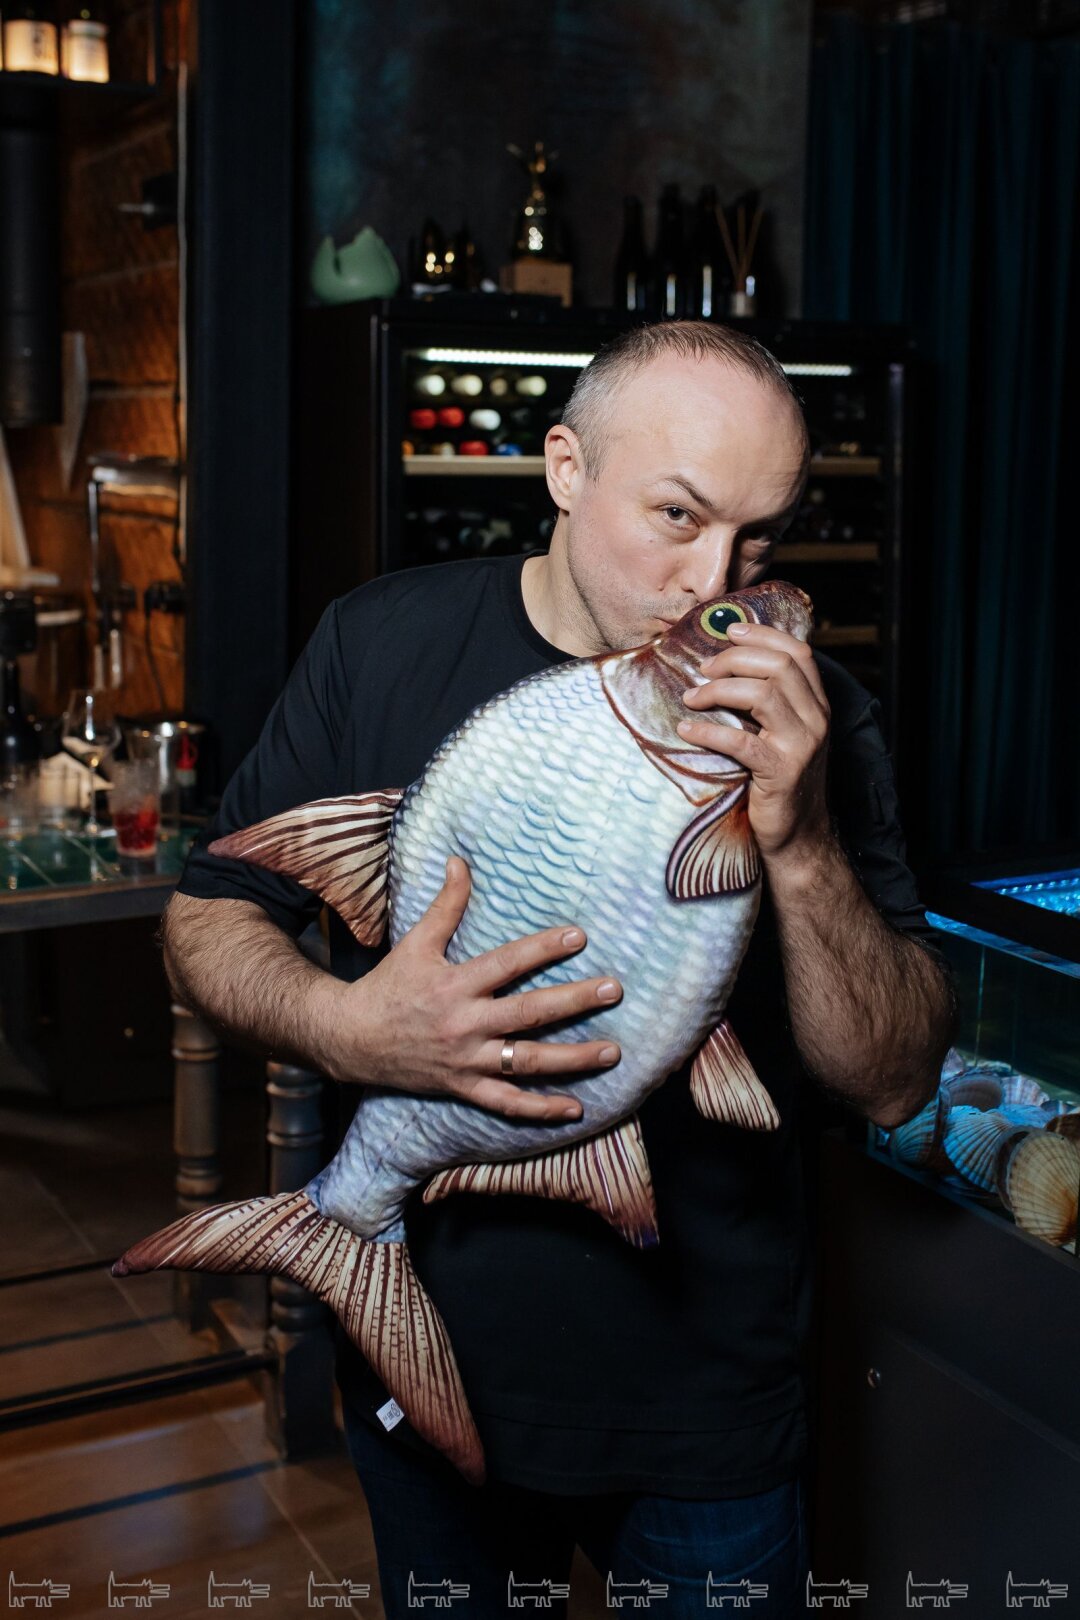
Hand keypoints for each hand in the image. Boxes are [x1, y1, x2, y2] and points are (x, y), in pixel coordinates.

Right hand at [322, 855, 621, 1121]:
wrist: (351, 1040)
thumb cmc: (388, 986)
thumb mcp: (415, 942)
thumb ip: (445, 905)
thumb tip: (461, 861)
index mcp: (454, 985)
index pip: (506, 964)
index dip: (542, 949)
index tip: (578, 937)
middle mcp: (464, 1024)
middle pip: (528, 1013)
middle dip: (574, 1001)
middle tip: (613, 989)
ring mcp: (466, 1061)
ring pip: (526, 1062)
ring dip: (572, 1059)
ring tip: (612, 1051)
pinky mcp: (463, 1088)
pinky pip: (506, 1104)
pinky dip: (540, 1110)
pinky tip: (576, 1109)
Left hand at [675, 621, 830, 859]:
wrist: (798, 834)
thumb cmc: (780, 780)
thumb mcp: (783, 734)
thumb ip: (769, 702)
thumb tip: (727, 665)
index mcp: (818, 705)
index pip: (798, 653)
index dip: (763, 635)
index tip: (729, 631)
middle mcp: (817, 720)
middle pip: (778, 666)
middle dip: (734, 659)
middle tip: (702, 670)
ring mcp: (802, 746)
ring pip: (762, 695)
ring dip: (718, 690)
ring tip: (691, 698)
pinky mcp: (781, 773)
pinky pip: (740, 742)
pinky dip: (708, 732)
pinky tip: (686, 730)